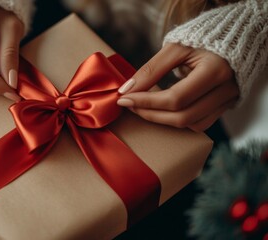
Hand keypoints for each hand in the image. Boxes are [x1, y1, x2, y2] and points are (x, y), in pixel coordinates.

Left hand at [117, 43, 238, 131]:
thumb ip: (151, 70)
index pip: (175, 98)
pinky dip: (179, 119)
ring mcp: (228, 100)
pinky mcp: (226, 106)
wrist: (229, 38)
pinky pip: (200, 123)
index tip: (124, 99)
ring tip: (145, 106)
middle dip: (150, 114)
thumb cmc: (200, 40)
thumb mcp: (174, 48)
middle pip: (183, 117)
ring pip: (191, 124)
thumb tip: (126, 90)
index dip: (146, 102)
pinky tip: (164, 108)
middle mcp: (226, 90)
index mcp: (216, 70)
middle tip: (130, 105)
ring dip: (163, 119)